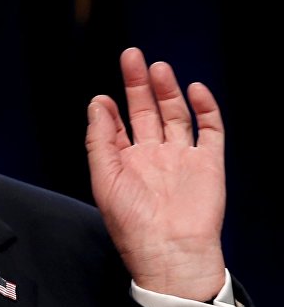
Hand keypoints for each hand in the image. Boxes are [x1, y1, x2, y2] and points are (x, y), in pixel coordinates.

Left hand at [85, 47, 225, 300]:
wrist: (170, 251)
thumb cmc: (132, 222)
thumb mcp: (104, 178)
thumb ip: (100, 139)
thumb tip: (96, 103)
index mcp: (126, 162)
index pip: (117, 126)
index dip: (110, 109)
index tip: (104, 96)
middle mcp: (154, 156)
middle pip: (147, 111)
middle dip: (139, 85)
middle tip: (132, 56)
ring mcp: (182, 157)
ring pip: (176, 115)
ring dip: (167, 91)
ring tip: (157, 67)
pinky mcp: (209, 163)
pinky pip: (210, 130)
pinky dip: (205, 108)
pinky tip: (194, 89)